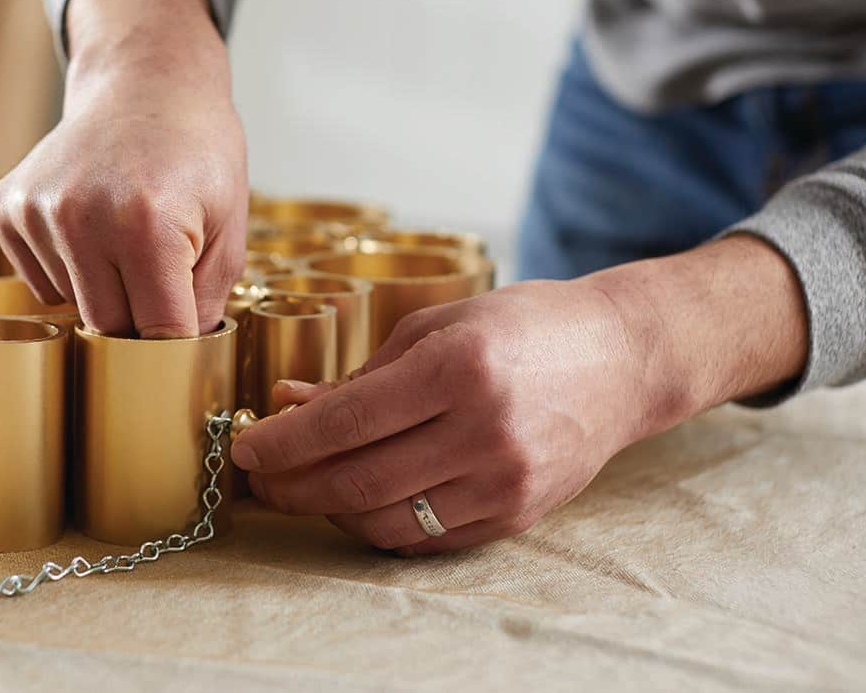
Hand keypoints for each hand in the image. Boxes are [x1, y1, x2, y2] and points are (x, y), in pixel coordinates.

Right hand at [0, 0, 247, 336]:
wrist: (145, 84)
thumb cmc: (198, 154)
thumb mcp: (229, 227)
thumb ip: (206, 302)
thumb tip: (177, 362)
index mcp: (147, 225)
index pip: (157, 332)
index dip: (178, 342)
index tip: (189, 338)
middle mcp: (81, 218)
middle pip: (107, 327)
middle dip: (140, 318)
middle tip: (165, 278)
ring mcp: (37, 211)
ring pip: (72, 307)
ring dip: (104, 290)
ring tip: (128, 236)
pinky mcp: (7, 208)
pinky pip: (41, 280)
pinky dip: (70, 270)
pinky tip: (93, 225)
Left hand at [233, 237, 807, 554]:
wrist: (620, 360)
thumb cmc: (521, 328)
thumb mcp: (436, 326)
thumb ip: (361, 374)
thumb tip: (286, 404)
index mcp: (458, 368)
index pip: (346, 422)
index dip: (284, 443)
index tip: (245, 447)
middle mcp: (483, 431)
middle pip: (358, 481)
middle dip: (292, 486)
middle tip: (259, 478)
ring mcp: (504, 481)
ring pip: (386, 519)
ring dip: (328, 509)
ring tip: (301, 487)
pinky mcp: (516, 515)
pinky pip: (425, 537)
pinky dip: (377, 524)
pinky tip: (355, 501)